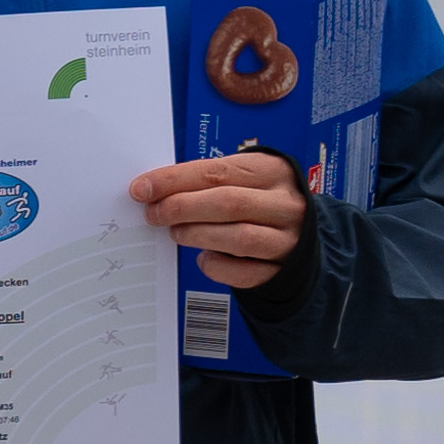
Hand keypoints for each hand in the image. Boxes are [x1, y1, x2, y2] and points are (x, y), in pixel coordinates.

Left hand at [133, 148, 309, 290]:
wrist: (301, 234)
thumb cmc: (258, 200)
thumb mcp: (243, 178)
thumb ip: (206, 180)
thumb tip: (153, 188)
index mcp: (273, 171)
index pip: (217, 171)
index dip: (175, 180)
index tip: (141, 188)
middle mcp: (286, 204)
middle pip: (228, 203)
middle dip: (182, 208)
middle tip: (153, 214)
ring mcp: (287, 239)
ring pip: (239, 238)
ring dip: (198, 235)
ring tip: (175, 233)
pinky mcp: (282, 271)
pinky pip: (244, 272)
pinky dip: (217, 266)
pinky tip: (202, 258)